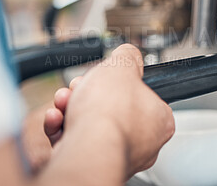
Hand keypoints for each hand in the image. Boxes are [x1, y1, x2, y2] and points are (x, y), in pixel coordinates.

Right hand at [44, 44, 174, 178]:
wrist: (86, 149)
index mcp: (159, 121)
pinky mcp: (92, 163)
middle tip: (81, 86)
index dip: (120, 81)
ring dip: (72, 106)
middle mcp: (142, 142)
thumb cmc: (109, 114)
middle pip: (112, 108)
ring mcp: (117, 154)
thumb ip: (128, 56)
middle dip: (89, 92)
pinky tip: (57, 117)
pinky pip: (77, 140)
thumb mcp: (123, 66)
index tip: (107, 75)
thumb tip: (129, 53)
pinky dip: (63, 126)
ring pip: (91, 124)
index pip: (143, 95)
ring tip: (65, 100)